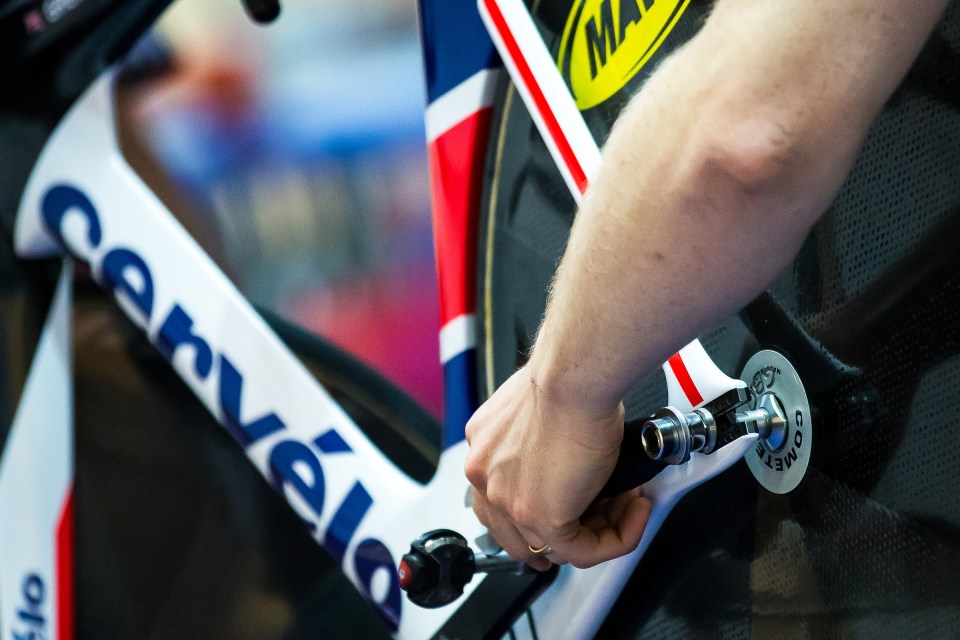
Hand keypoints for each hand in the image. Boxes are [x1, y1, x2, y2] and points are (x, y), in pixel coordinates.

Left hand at [464, 365, 651, 570]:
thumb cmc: (566, 378)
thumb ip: (544, 440)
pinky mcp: (542, 518)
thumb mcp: (542, 410)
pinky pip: (582, 552)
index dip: (537, 511)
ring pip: (552, 546)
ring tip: (629, 506)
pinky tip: (636, 514)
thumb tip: (571, 456)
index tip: (573, 505)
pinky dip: (616, 539)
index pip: (499, 500)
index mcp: (483, 448)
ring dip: (599, 531)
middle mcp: (485, 477)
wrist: (573, 378)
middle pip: (519, 531)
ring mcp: (508, 501)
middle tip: (605, 517)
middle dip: (565, 532)